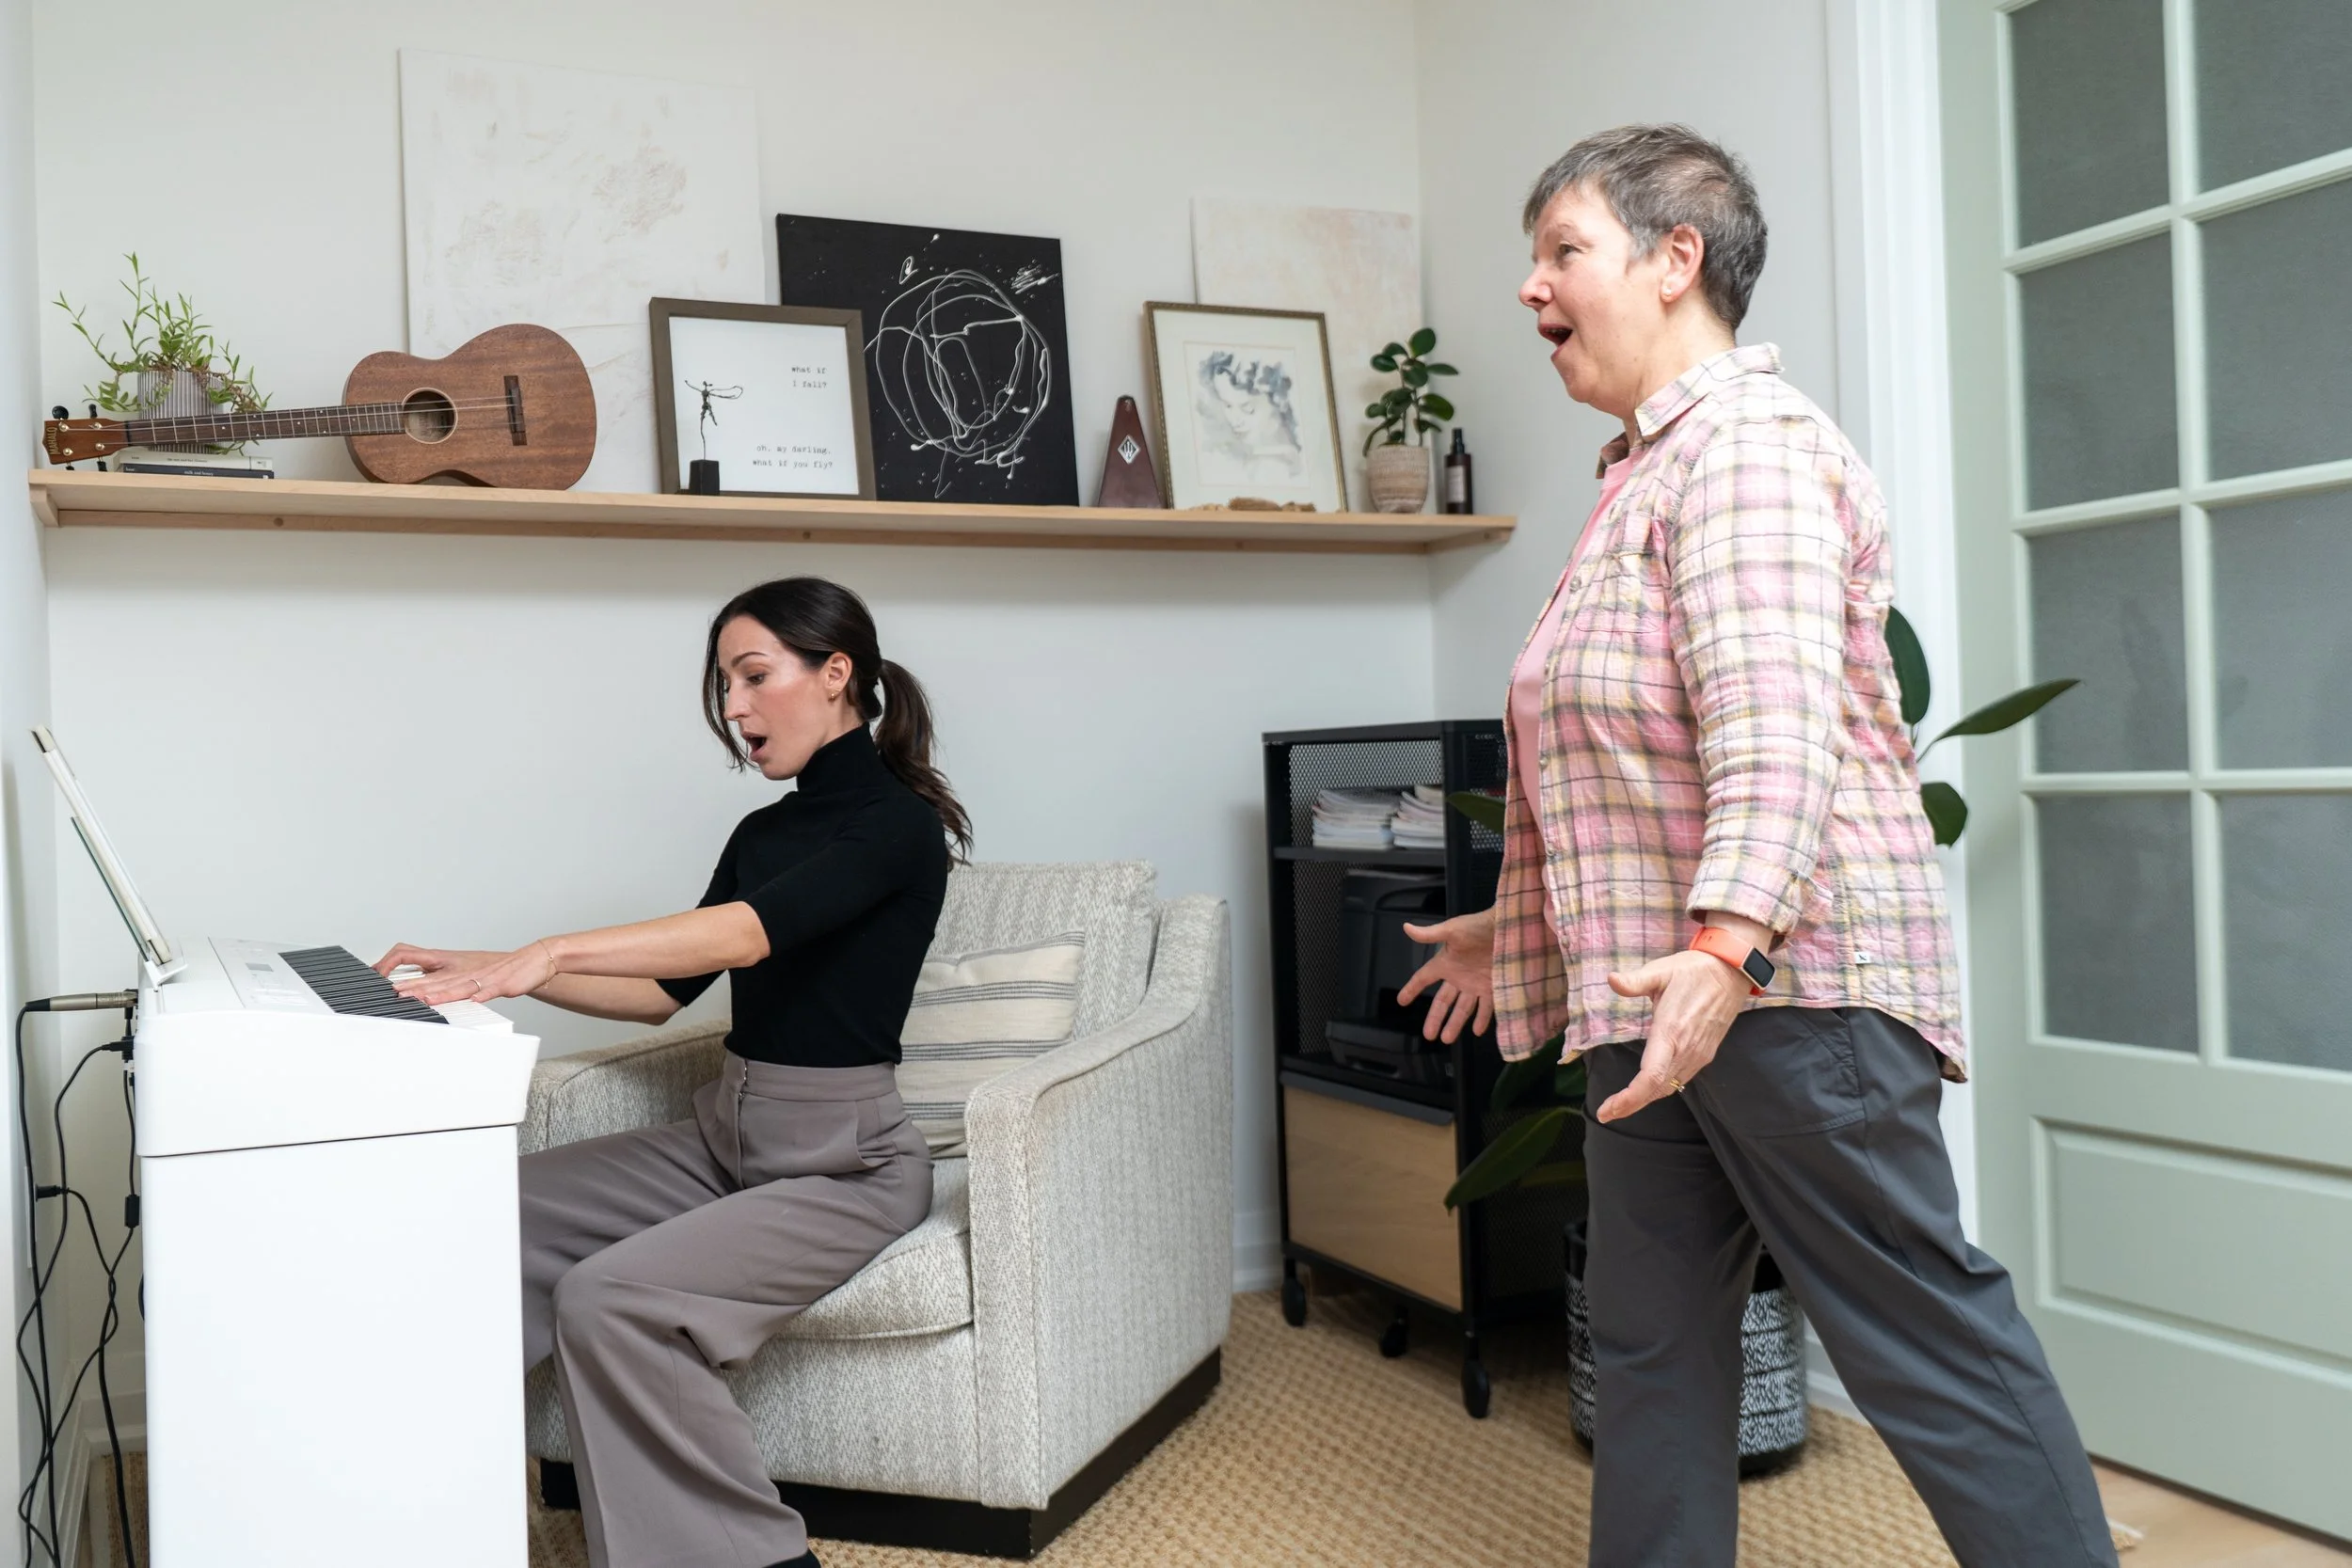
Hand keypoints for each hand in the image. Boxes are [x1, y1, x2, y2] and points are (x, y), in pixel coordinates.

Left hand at [382, 940, 558, 1005]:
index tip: (392, 987)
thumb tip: (434, 995)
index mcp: (460, 970)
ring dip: (442, 993)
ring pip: (459, 986)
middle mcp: (469, 972)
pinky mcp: (502, 984)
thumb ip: (457, 986)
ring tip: (424, 998)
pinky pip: (490, 990)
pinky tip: (473, 999)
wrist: (534, 960)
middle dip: (417, 988)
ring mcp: (485, 978)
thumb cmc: (506, 971)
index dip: (412, 980)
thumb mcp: (477, 977)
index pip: (431, 975)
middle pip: (440, 981)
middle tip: (396, 993)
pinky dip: (481, 994)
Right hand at [1396, 908, 1496, 1042]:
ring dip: (1455, 1023)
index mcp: (1445, 963)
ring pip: (1462, 1009)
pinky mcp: (1492, 987)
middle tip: (1429, 1035)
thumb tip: (1406, 928)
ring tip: (1447, 1039)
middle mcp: (1458, 977)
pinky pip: (1486, 1007)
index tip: (1401, 1001)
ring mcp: (1475, 984)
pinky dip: (1482, 1019)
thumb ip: (1429, 934)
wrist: (1507, 926)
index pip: (1424, 978)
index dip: (1412, 989)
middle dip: (1435, 1018)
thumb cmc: (1477, 926)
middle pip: (1442, 1001)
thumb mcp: (1451, 930)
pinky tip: (1477, 1031)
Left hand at [1592, 944, 1753, 1122]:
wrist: (1731, 973)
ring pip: (1670, 1087)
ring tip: (1620, 1106)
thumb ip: (1635, 981)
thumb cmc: (1693, 971)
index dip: (1630, 1099)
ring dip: (1645, 1099)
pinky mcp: (1705, 1054)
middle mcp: (1686, 1050)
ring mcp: (1698, 1054)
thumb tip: (1611, 979)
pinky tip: (1647, 1089)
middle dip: (1630, 1105)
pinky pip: (1681, 1079)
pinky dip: (1661, 1089)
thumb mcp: (1660, 971)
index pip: (1651, 1077)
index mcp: (1671, 1032)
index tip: (1609, 1109)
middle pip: (1657, 1089)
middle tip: (1606, 1113)